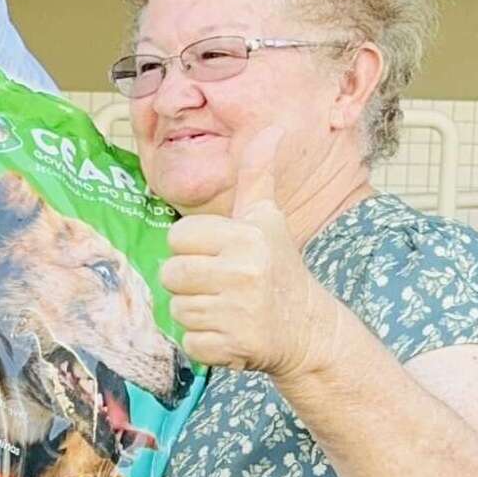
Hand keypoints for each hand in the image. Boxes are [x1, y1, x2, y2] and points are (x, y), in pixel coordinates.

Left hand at [160, 126, 339, 378]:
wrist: (307, 329)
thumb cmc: (278, 266)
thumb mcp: (267, 218)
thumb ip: (258, 175)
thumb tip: (272, 130)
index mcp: (245, 237)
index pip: (178, 237)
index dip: (192, 248)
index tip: (219, 255)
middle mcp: (242, 272)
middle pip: (170, 274)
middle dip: (188, 282)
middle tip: (219, 285)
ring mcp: (236, 312)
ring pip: (177, 309)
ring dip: (197, 312)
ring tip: (227, 308)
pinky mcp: (231, 346)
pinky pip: (190, 342)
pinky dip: (205, 343)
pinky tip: (230, 332)